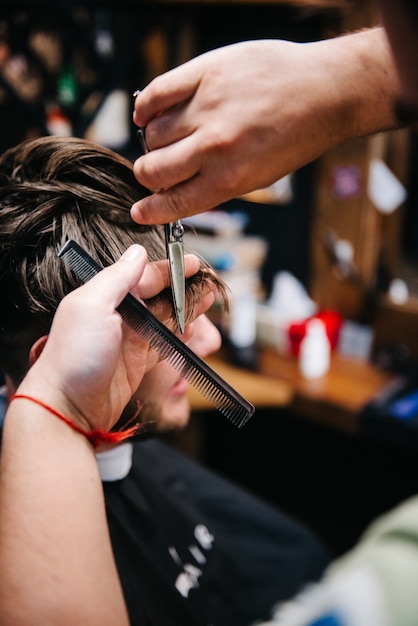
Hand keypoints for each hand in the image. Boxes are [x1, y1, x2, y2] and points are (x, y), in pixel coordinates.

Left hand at [17, 246, 211, 433]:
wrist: (68, 407)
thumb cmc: (74, 357)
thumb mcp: (92, 306)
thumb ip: (117, 277)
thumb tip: (137, 252)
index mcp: (105, 297)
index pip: (144, 276)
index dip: (171, 269)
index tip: (195, 264)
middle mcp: (118, 316)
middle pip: (158, 296)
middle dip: (183, 288)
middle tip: (207, 283)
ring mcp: (129, 340)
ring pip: (165, 318)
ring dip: (187, 309)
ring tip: (207, 300)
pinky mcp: (137, 363)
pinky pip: (165, 344)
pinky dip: (180, 335)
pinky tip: (193, 328)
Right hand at [131, 30, 398, 224]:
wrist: (325, 90)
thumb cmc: (296, 136)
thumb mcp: (261, 176)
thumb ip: (217, 185)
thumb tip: (176, 192)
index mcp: (231, 178)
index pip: (175, 202)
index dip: (151, 211)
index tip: (139, 212)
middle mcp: (215, 146)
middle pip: (154, 170)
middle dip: (147, 177)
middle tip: (153, 172)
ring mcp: (208, 106)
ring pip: (153, 134)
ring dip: (154, 142)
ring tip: (169, 137)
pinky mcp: (205, 72)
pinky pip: (155, 94)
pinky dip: (144, 108)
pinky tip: (147, 115)